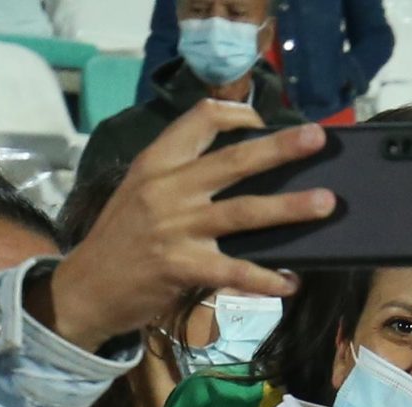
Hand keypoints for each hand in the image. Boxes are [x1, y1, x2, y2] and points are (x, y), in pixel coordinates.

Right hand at [40, 104, 331, 351]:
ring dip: (288, 207)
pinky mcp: (182, 266)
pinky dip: (266, 279)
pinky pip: (235, 271)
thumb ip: (181, 174)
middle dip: (279, 148)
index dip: (236, 115)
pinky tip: (290, 283)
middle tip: (316, 138)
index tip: (264, 120)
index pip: (199, 119)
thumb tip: (241, 165)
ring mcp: (175, 227)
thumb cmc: (123, 238)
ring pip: (244, 211)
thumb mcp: (141, 190)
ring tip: (325, 203)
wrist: (86, 286)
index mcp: (156, 162)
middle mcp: (167, 188)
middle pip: (233, 160)